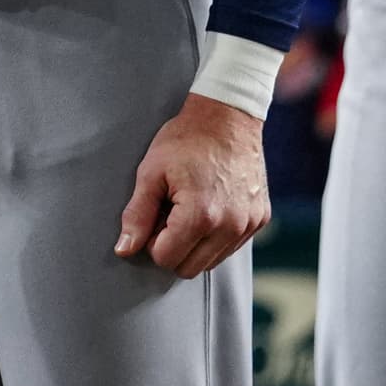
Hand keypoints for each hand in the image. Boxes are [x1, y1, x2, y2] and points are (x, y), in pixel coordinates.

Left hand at [114, 94, 270, 277]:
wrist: (228, 116)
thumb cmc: (186, 140)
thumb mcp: (151, 172)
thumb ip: (136, 215)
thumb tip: (124, 250)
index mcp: (200, 216)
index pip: (166, 259)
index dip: (153, 241)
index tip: (156, 216)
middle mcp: (230, 226)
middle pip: (190, 269)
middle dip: (174, 248)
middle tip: (170, 214)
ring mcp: (248, 224)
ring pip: (212, 262)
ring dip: (195, 245)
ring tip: (190, 209)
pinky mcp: (260, 219)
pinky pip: (232, 247)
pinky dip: (216, 237)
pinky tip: (210, 207)